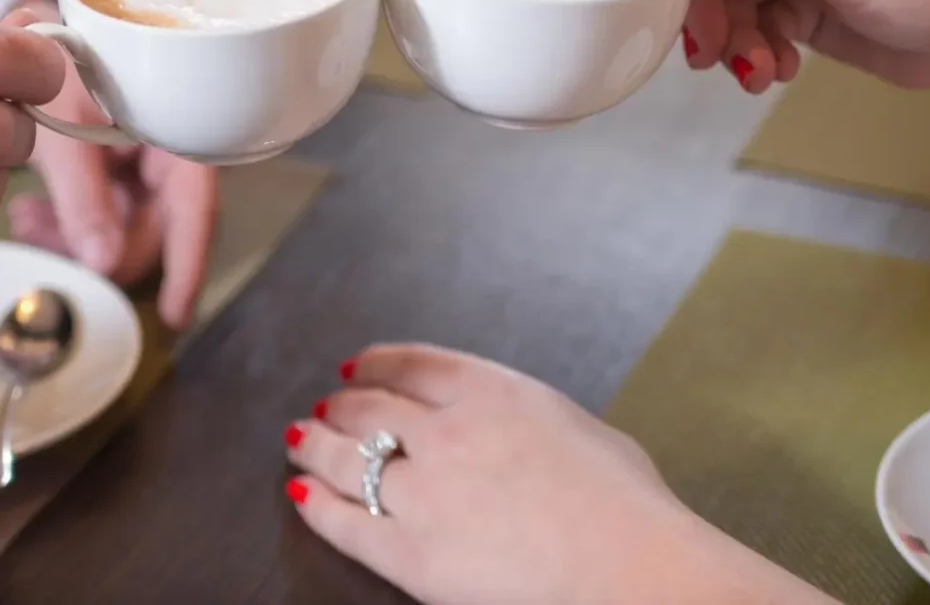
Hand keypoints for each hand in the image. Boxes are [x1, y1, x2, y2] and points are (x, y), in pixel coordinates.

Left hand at [7, 0, 217, 328]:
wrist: (31, 36)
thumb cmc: (55, 65)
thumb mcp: (63, 131)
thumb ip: (84, 199)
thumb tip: (104, 265)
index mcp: (175, 132)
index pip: (195, 209)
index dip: (188, 264)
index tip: (176, 315)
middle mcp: (168, 153)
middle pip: (154, 228)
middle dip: (103, 248)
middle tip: (42, 236)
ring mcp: (143, 165)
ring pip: (125, 228)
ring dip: (78, 236)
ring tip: (27, 218)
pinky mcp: (117, 170)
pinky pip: (104, 215)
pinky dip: (71, 221)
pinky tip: (35, 210)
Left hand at [284, 345, 833, 604]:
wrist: (628, 566)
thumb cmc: (624, 503)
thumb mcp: (578, 425)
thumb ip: (531, 417)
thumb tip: (524, 429)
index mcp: (488, 389)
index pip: (412, 364)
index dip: (376, 363)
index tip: (356, 366)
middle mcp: (445, 429)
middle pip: (371, 406)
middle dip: (342, 404)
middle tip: (326, 406)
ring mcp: (424, 490)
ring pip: (347, 456)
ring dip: (317, 444)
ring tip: (300, 441)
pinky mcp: (413, 553)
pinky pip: (348, 524)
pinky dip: (318, 507)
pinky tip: (300, 496)